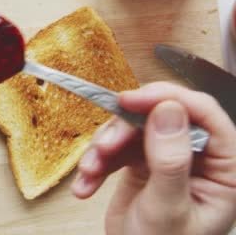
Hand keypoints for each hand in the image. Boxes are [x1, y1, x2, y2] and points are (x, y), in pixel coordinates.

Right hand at [71, 82, 235, 234]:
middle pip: (160, 116)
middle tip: (103, 146)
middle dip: (125, 130)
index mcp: (224, 166)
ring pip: (133, 129)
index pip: (203, 114)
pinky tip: (85, 185)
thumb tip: (168, 109)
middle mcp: (199, 156)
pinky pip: (116, 148)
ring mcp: (168, 158)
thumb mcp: (167, 208)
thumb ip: (171, 160)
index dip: (167, 99)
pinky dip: (96, 164)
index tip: (129, 100)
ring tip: (89, 172)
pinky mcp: (142, 164)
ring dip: (104, 149)